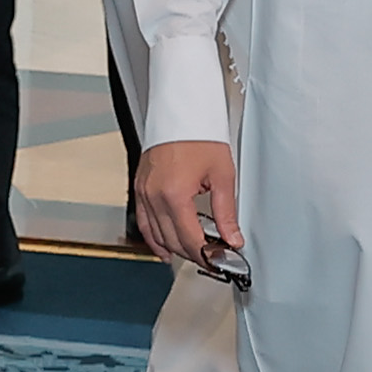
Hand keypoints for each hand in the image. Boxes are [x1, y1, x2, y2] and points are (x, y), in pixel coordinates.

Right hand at [134, 139, 243, 269]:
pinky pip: (143, 222)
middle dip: (194, 254)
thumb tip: (232, 236)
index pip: (190, 239)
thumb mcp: (222, 174)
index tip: (220, 259)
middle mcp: (154, 195)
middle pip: (172, 240)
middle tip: (213, 257)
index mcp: (174, 193)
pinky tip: (164, 248)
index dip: (207, 255)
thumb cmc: (199, 134)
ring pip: (156, 235)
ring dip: (175, 248)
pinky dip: (154, 238)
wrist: (181, 111)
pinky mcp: (140, 187)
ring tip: (194, 255)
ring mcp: (144, 192)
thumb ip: (226, 212)